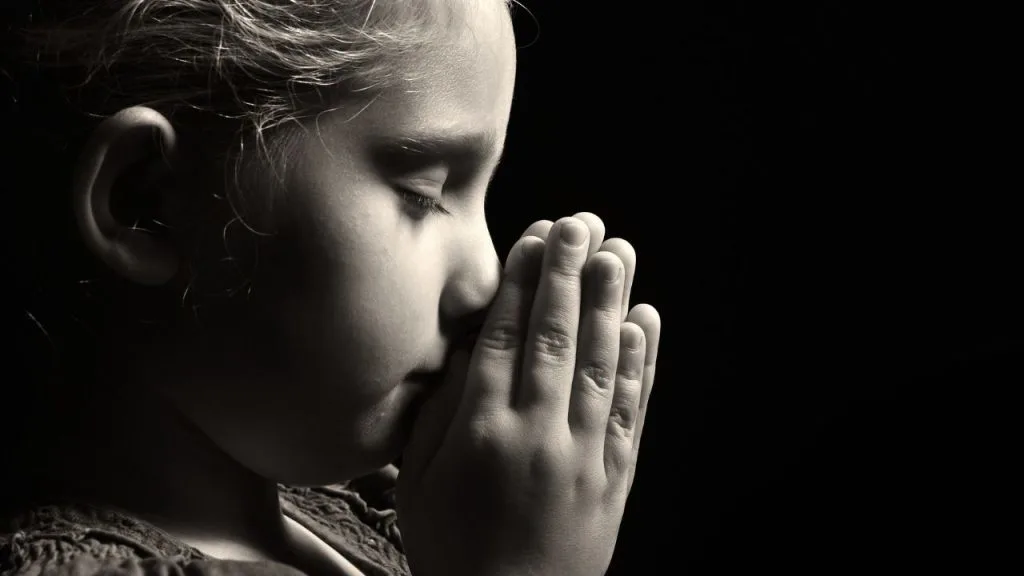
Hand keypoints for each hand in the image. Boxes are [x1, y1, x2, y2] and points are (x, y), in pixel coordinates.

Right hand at [397, 215, 660, 575]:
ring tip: (618, 253)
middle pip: (557, 338)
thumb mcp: (419, 482)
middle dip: (569, 274)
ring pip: (600, 364)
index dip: (524, 282)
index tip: (537, 236)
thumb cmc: (452, 546)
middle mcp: (538, 435)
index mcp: (482, 432)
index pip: (507, 338)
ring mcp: (583, 456)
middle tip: (581, 223)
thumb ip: (441, 412)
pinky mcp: (615, 477)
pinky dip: (639, 363)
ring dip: (611, 304)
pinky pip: (631, 409)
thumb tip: (468, 349)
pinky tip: (643, 322)